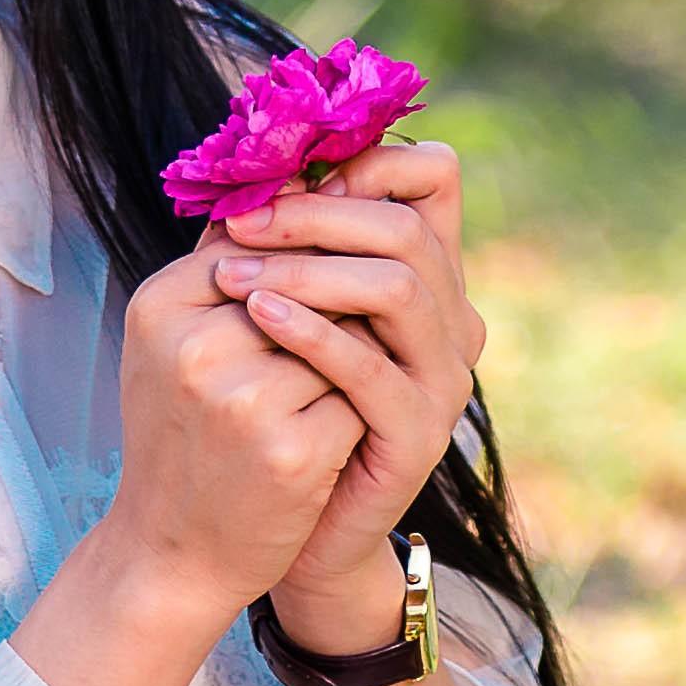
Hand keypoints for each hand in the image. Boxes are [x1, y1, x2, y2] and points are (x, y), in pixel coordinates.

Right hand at [92, 243, 366, 638]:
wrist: (173, 553)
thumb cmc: (183, 436)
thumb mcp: (176, 343)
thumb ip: (225, 265)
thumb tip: (294, 178)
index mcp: (160, 304)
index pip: (266, 241)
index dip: (306, 263)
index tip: (319, 288)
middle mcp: (194, 345)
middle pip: (312, 283)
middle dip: (337, 309)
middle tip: (337, 345)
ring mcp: (242, 399)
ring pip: (346, 336)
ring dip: (354, 359)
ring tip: (329, 392)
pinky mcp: (290, 450)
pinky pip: (360, 396)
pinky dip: (358, 412)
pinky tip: (332, 439)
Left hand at [207, 139, 482, 631]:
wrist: (278, 525)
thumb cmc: (271, 409)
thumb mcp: (280, 312)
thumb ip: (285, 245)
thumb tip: (248, 166)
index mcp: (429, 277)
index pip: (435, 178)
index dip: (368, 160)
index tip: (285, 176)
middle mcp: (452, 320)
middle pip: (407, 227)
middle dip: (315, 214)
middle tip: (240, 224)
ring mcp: (444, 379)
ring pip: (399, 285)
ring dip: (310, 266)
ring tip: (233, 273)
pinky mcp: (420, 434)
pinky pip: (372, 367)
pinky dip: (312, 331)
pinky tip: (257, 314)